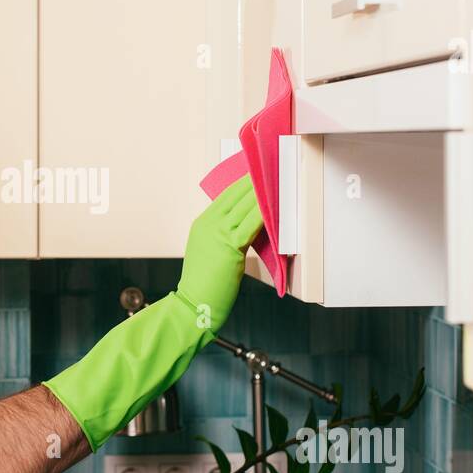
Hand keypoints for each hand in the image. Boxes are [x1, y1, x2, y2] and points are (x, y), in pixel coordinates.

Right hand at [175, 174, 263, 336]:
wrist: (194, 305)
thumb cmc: (204, 285)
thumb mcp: (210, 252)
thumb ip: (225, 236)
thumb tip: (249, 225)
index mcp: (202, 223)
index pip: (226, 195)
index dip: (244, 182)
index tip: (259, 170)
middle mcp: (208, 224)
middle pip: (236, 194)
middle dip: (255, 180)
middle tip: (273, 167)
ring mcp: (217, 233)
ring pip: (245, 205)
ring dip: (262, 191)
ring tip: (278, 179)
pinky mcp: (229, 246)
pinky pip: (251, 223)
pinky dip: (263, 211)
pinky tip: (274, 203)